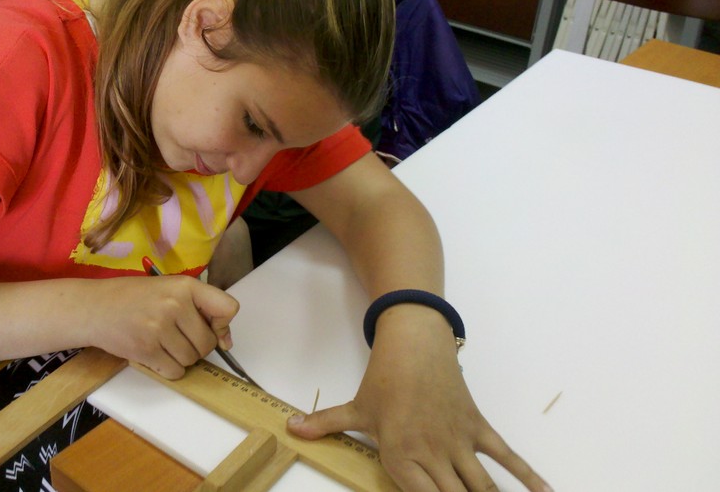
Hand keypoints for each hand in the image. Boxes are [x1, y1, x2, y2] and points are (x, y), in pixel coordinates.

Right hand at [90, 275, 238, 378]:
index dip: (222, 325)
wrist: (94, 307)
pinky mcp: (146, 350)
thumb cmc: (133, 298)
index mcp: (184, 286)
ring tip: (162, 344)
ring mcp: (159, 328)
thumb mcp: (168, 290)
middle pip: (207, 343)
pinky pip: (174, 372)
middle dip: (197, 347)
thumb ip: (199, 309)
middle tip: (177, 338)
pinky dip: (169, 370)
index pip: (228, 308)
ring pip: (191, 360)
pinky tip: (155, 355)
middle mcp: (175, 304)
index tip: (211, 329)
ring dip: (181, 359)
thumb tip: (226, 342)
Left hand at [287, 305, 550, 491]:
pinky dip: (527, 476)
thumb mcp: (355, 407)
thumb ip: (326, 424)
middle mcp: (433, 455)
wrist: (415, 341)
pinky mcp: (478, 428)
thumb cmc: (384, 378)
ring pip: (482, 487)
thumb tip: (290, 429)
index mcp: (401, 457)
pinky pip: (505, 456)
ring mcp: (459, 443)